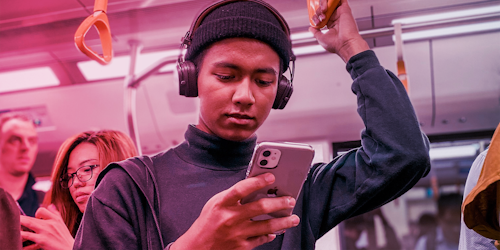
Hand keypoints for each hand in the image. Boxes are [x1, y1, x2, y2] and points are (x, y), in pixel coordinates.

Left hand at [20, 204, 74, 249]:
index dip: (37, 212)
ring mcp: (45, 231)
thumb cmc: (65, 238)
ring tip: (15, 225)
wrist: (69, 248)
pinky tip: (18, 237)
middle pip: (33, 216)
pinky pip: (28, 236)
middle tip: (16, 219)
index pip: (43, 210)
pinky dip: (22, 235)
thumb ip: (56, 214)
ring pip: (29, 223)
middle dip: (22, 218)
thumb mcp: (62, 224)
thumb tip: (51, 205)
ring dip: (20, 223)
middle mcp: (50, 223)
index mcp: (55, 219)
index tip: (36, 217)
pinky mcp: (42, 240)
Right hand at [171, 173, 299, 249]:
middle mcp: (230, 218)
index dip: (258, 181)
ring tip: (293, 218)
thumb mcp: (216, 203)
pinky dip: (270, 234)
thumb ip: (234, 195)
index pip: (242, 188)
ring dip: (283, 221)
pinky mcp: (242, 247)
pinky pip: (261, 239)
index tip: (271, 176)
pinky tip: (276, 231)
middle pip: (260, 207)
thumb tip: (256, 186)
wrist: (197, 247)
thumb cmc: (208, 222)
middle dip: (279, 202)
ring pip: (266, 226)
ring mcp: (237, 234)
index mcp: (222, 203)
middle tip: (290, 200)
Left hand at [309, 0, 368, 62]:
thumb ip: (315, 32)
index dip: (316, 17)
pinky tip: (329, 1)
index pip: (322, 16)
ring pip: (331, 3)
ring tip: (323, 10)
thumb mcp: (321, 38)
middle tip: (320, 16)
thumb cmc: (335, 44)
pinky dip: (334, 0)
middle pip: (325, 9)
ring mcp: (341, 13)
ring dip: (324, 3)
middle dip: (319, 11)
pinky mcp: (345, 9)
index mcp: (331, 25)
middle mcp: (336, 19)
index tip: (316, 22)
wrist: (345, 44)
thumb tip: (311, 28)